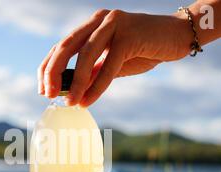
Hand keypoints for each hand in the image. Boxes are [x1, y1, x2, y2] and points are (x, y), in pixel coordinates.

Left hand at [37, 9, 191, 105]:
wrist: (177, 37)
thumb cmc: (143, 50)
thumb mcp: (112, 63)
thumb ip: (92, 72)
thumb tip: (71, 91)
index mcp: (92, 25)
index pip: (62, 45)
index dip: (48, 67)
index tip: (42, 89)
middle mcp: (99, 20)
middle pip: (66, 46)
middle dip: (52, 72)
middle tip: (46, 94)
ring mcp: (114, 24)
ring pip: (86, 55)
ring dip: (74, 82)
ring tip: (69, 103)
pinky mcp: (130, 35)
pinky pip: (108, 65)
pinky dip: (96, 86)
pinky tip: (87, 101)